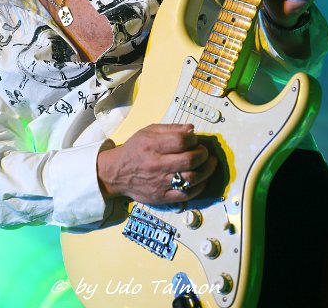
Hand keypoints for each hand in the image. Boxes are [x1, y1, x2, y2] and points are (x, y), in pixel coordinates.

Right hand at [97, 124, 216, 203]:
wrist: (117, 173)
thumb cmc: (135, 149)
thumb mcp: (148, 132)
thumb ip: (171, 129)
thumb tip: (192, 129)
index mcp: (152, 146)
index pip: (180, 141)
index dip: (193, 138)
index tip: (195, 138)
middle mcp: (156, 165)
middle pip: (189, 161)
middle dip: (203, 154)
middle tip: (204, 151)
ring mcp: (160, 184)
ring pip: (191, 179)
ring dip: (206, 170)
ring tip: (210, 163)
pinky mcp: (162, 198)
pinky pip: (187, 195)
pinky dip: (199, 186)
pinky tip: (203, 178)